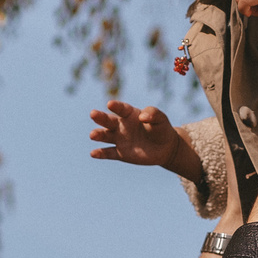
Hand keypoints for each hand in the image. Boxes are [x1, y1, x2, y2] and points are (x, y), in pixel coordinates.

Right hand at [89, 101, 203, 182]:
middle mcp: (121, 126)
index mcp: (130, 114)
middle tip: (93, 114)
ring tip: (92, 135)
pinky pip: (109, 153)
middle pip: (109, 121)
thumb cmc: (161, 129)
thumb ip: (153, 114)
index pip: (122, 109)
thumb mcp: (160, 119)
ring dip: (98, 135)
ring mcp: (119, 139)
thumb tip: (142, 117)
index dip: (116, 106)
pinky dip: (101, 153)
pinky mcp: (120, 153)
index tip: (110, 104)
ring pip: (106, 136)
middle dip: (100, 118)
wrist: (164, 148)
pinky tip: (93, 154)